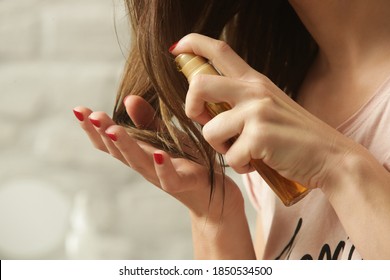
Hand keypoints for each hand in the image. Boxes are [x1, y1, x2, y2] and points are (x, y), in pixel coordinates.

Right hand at [73, 95, 243, 220]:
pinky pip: (171, 179)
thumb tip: (128, 99)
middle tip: (89, 115)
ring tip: (112, 129)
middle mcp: (147, 166)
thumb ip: (148, 122)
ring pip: (139, 163)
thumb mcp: (167, 138)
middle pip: (119, 152)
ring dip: (125, 146)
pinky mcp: (186, 184)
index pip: (111, 142)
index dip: (93, 129)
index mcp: (141, 153)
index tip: (78, 109)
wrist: (215, 197)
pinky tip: (158, 154)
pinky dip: (163, 167)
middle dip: (102, 134)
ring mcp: (164, 177)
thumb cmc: (188, 164)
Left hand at [170, 33, 359, 188]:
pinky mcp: (260, 137)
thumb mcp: (269, 107)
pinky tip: (256, 163)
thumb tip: (207, 109)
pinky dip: (240, 166)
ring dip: (221, 148)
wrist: (331, 157)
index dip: (193, 44)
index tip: (177, 47)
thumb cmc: (295, 136)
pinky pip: (230, 156)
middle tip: (203, 120)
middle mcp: (254, 91)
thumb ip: (240, 102)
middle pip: (200, 84)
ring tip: (243, 152)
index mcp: (255, 81)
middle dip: (190, 105)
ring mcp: (257, 112)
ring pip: (210, 130)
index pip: (219, 51)